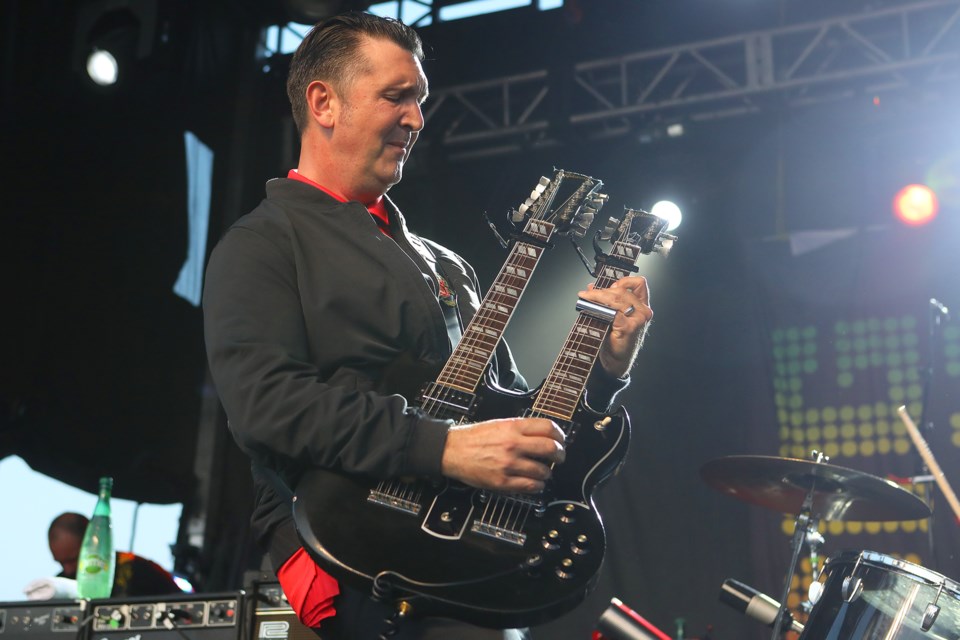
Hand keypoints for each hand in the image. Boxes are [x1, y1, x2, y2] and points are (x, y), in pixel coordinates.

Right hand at [440, 417, 564, 492]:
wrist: (452, 450)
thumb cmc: (474, 438)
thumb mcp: (500, 424)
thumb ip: (521, 429)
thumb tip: (543, 435)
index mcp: (513, 427)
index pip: (548, 428)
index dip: (560, 435)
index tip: (561, 440)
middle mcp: (513, 444)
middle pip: (551, 448)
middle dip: (560, 454)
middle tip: (559, 457)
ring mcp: (509, 464)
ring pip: (543, 471)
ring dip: (547, 473)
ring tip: (543, 472)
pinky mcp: (503, 481)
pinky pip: (530, 486)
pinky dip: (538, 486)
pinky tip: (535, 483)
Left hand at [577, 275, 651, 377]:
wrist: (615, 363)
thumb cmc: (614, 341)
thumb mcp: (613, 317)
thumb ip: (607, 301)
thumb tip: (591, 286)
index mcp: (642, 307)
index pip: (639, 284)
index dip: (623, 281)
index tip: (608, 285)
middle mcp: (643, 312)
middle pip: (623, 291)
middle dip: (602, 290)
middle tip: (587, 292)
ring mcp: (638, 320)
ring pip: (617, 299)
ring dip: (598, 296)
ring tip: (586, 297)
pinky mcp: (630, 328)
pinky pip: (613, 312)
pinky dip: (599, 306)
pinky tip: (589, 306)